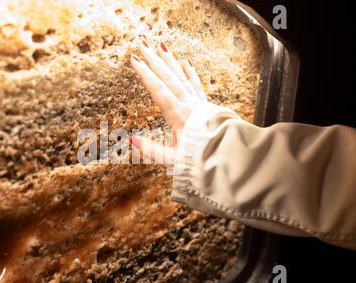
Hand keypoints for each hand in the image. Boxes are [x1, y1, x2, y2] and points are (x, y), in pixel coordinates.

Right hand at [130, 39, 210, 164]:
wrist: (227, 155)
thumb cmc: (200, 158)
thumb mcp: (173, 159)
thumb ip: (153, 150)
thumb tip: (133, 140)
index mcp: (178, 116)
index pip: (158, 90)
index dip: (145, 74)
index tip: (135, 59)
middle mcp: (188, 105)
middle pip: (168, 78)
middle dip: (154, 60)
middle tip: (143, 44)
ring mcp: (198, 103)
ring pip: (182, 77)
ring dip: (170, 62)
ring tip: (161, 47)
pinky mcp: (206, 106)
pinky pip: (196, 85)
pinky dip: (191, 73)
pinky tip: (186, 63)